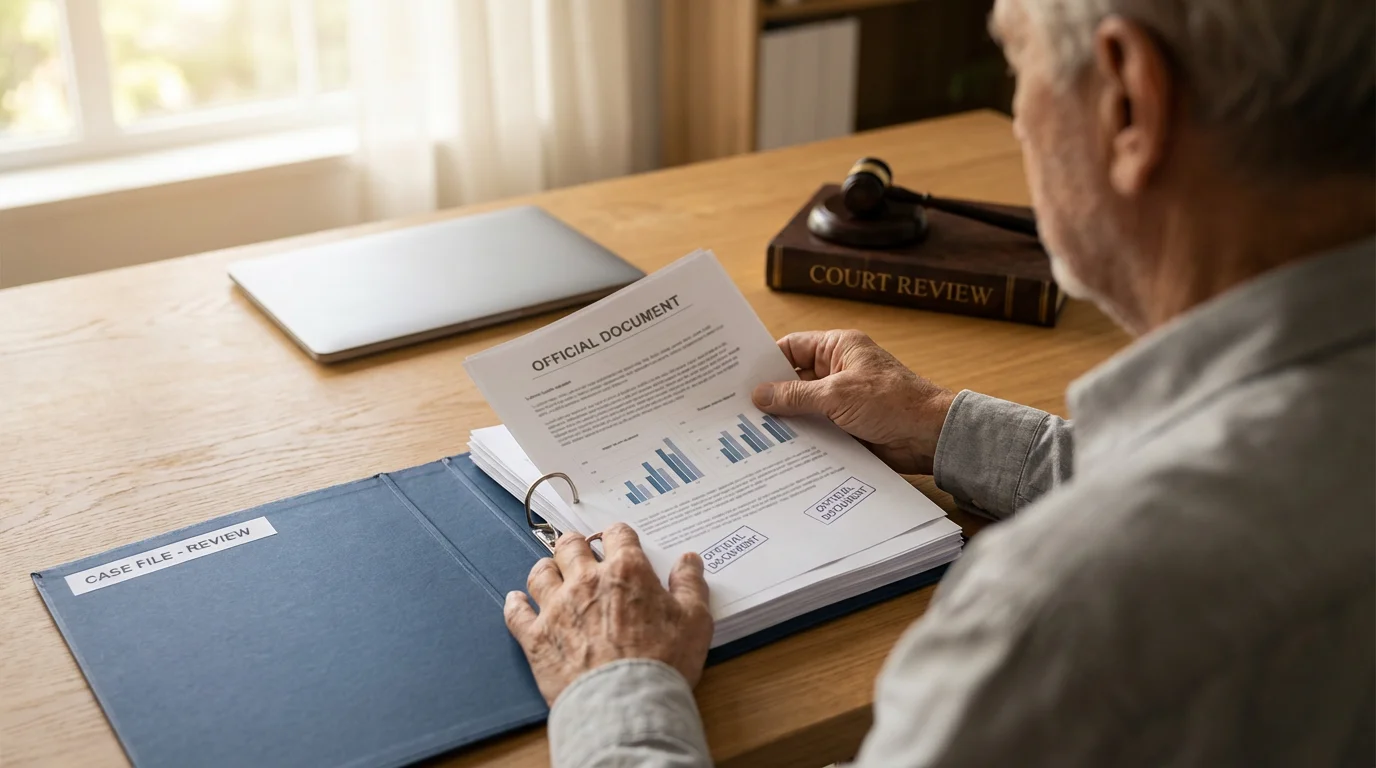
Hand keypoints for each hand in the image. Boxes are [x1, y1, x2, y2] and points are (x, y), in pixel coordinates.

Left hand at [504, 524, 713, 704]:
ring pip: (541, 572)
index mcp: (626, 571)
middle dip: (576, 545)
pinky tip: (516, 600)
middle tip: (581, 552)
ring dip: (547, 569)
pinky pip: (516, 612)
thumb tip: (689, 560)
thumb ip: (691, 585)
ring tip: (551, 573)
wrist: (626, 703)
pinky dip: (515, 604)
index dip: (619, 535)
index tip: (619, 543)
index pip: (618, 534)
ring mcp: (556, 607)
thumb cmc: (663, 662)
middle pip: (571, 545)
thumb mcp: (695, 621)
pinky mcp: (536, 637)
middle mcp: (586, 580)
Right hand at [752, 330, 955, 474]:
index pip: (792, 347)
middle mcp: (837, 371)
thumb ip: (796, 395)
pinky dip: (800, 436)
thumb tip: (760, 395)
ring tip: (750, 430)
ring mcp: (841, 399)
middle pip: (793, 378)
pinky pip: (815, 428)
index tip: (740, 376)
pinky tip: (778, 447)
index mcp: (838, 348)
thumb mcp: (837, 395)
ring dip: (785, 418)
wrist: (928, 436)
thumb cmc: (892, 402)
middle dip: (770, 393)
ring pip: (802, 406)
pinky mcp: (845, 425)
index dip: (767, 360)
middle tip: (737, 407)